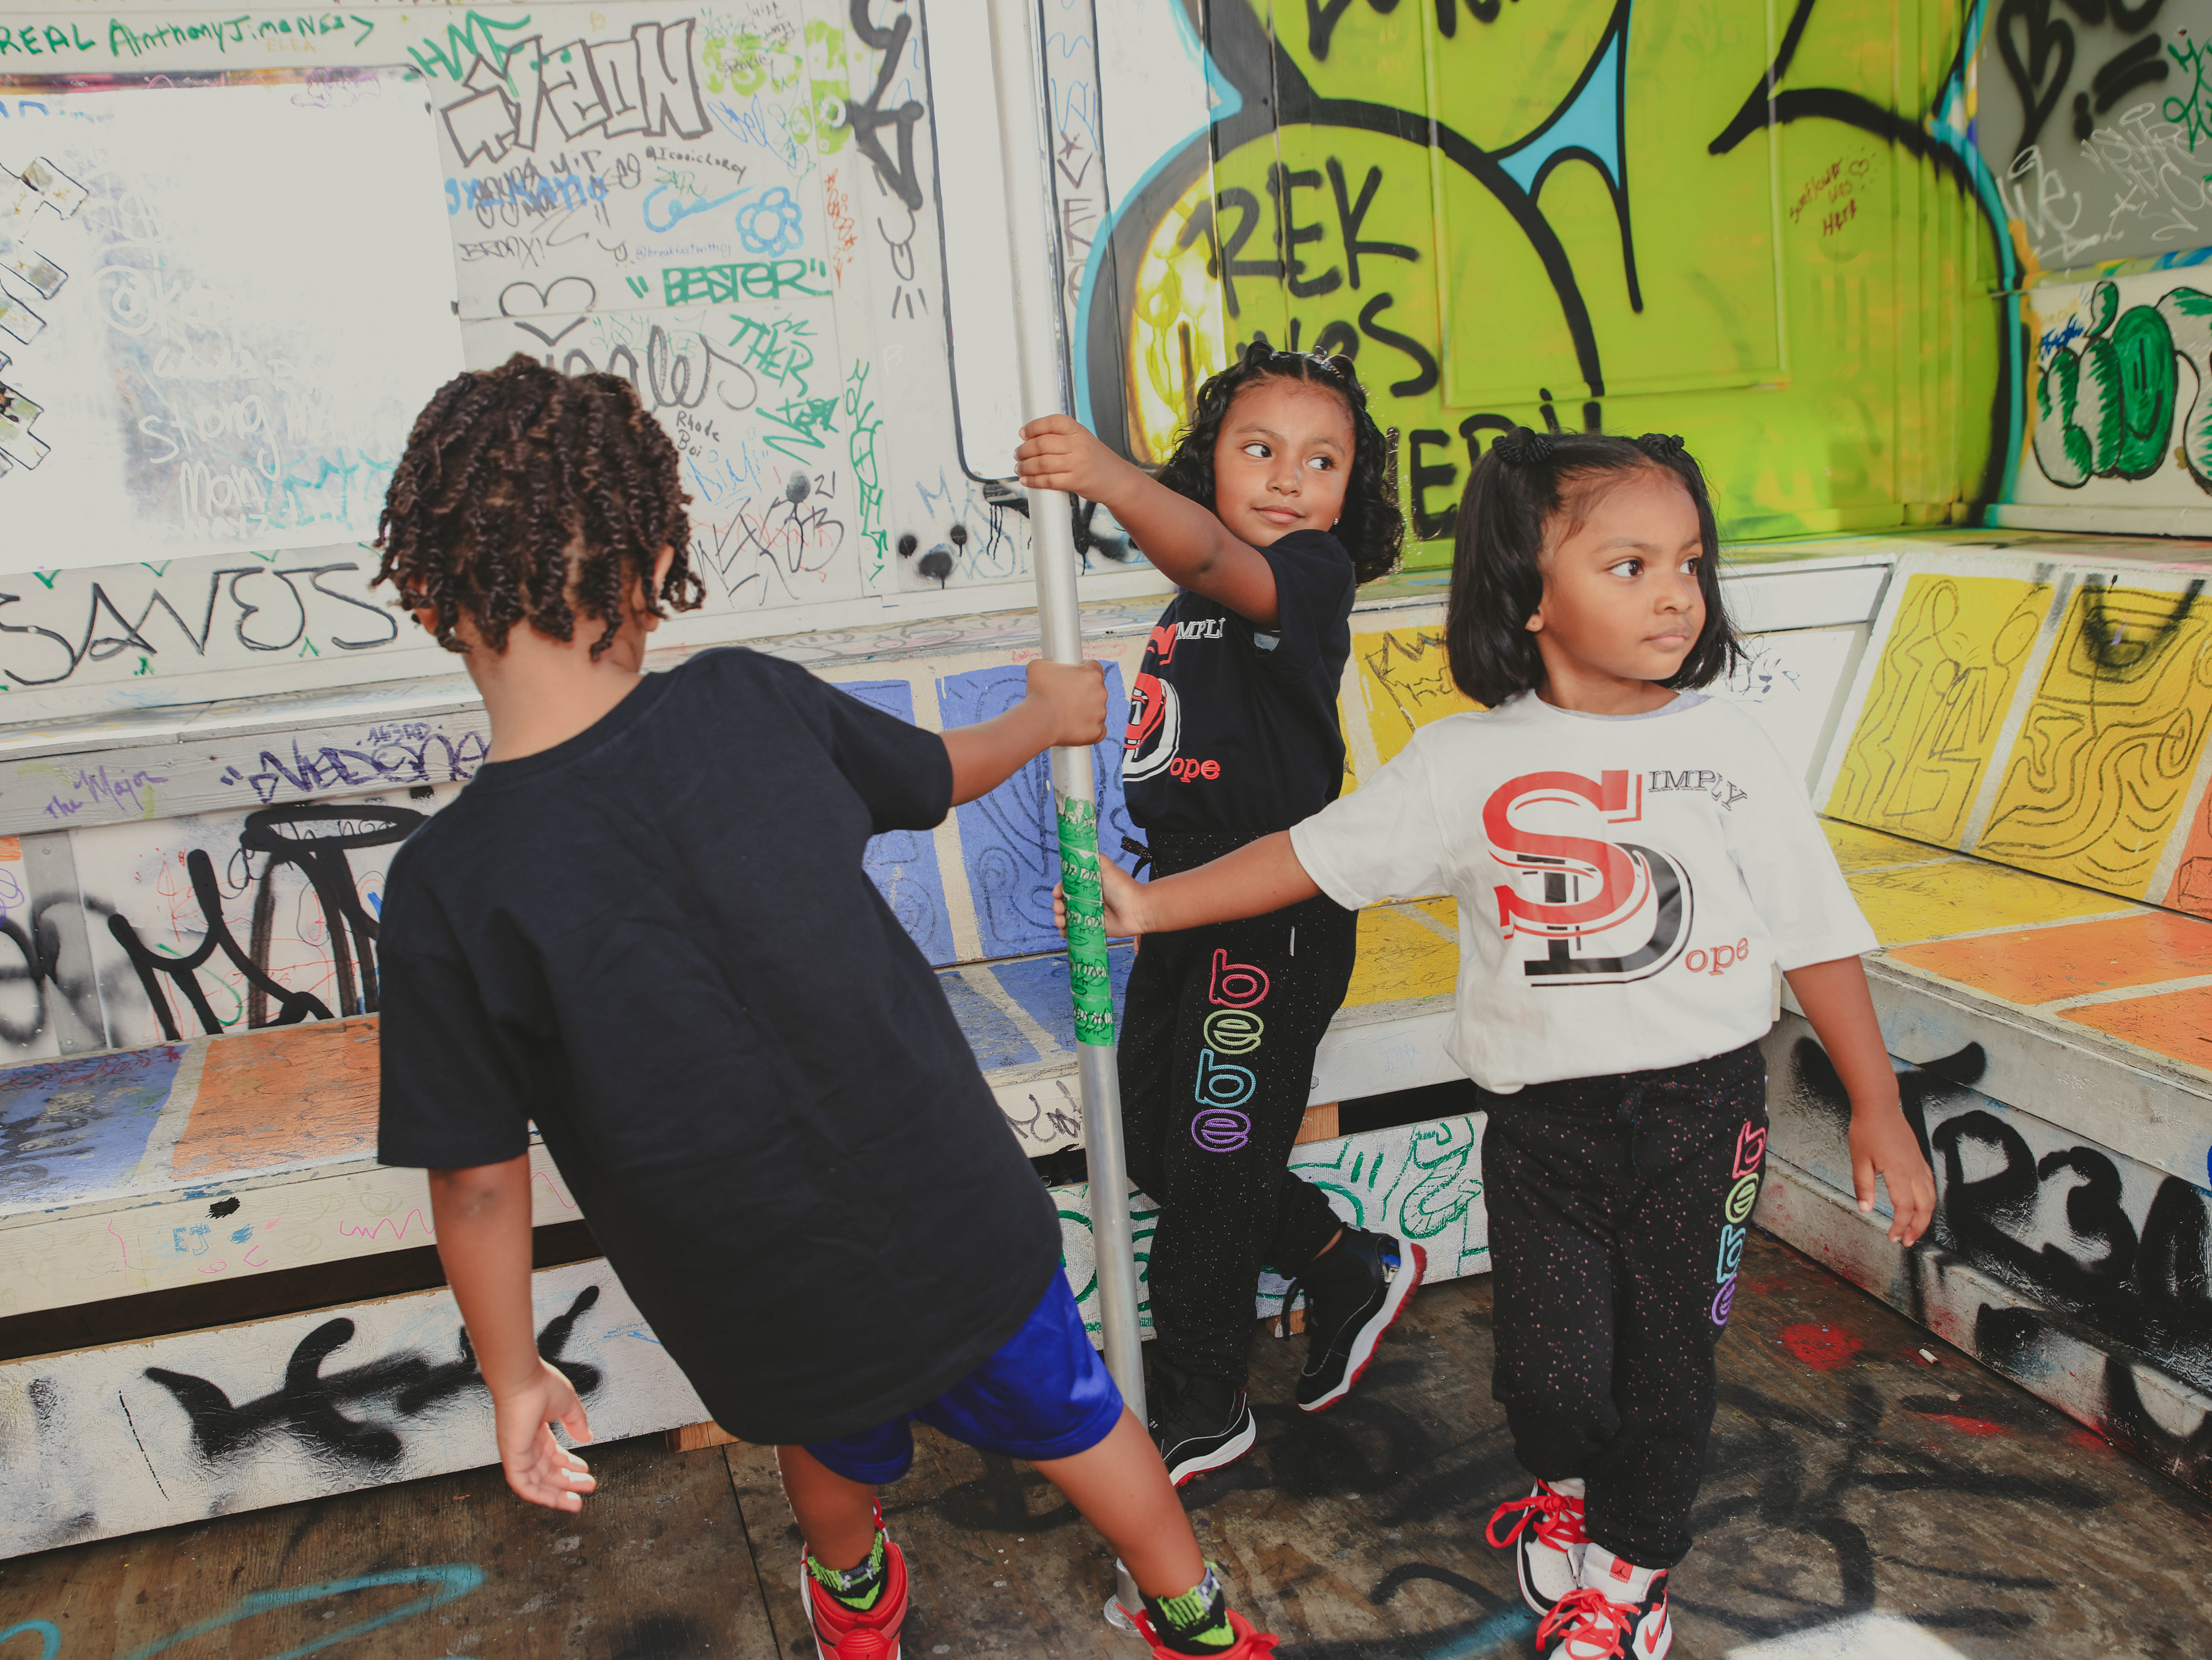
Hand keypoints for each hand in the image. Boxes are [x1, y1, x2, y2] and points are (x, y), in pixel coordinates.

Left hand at [493, 1359, 596, 1511]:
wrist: (523, 1379)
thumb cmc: (540, 1384)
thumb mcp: (567, 1405)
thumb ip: (577, 1423)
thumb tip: (587, 1437)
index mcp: (537, 1430)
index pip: (553, 1455)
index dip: (570, 1465)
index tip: (586, 1471)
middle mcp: (526, 1443)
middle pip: (547, 1471)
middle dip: (568, 1482)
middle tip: (586, 1488)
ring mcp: (518, 1452)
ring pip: (536, 1483)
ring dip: (557, 1494)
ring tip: (576, 1502)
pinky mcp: (512, 1458)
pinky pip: (522, 1485)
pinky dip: (539, 1495)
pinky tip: (556, 1500)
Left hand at [1015, 415, 1132, 502]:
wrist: (1117, 480)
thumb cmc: (1095, 460)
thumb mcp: (1083, 440)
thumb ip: (1061, 437)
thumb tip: (1029, 439)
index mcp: (1079, 430)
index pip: (1052, 422)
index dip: (1033, 427)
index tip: (1022, 433)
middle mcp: (1078, 445)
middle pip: (1042, 444)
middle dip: (1024, 450)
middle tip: (1018, 454)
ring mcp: (1078, 463)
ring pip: (1042, 463)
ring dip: (1025, 466)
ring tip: (1019, 467)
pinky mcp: (1076, 481)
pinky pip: (1048, 481)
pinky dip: (1033, 481)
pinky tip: (1026, 480)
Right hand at [1024, 657, 1108, 747]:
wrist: (1039, 720)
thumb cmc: (1039, 691)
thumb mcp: (1038, 667)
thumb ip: (1047, 664)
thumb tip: (1044, 668)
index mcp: (1092, 674)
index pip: (1094, 668)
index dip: (1083, 672)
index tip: (1073, 678)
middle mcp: (1101, 692)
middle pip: (1096, 690)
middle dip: (1084, 693)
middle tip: (1066, 698)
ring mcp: (1101, 713)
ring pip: (1096, 711)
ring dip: (1086, 712)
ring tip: (1066, 715)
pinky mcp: (1097, 732)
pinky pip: (1097, 730)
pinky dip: (1088, 730)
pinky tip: (1077, 728)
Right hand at [1054, 857, 1145, 937]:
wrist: (1137, 909)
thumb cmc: (1123, 887)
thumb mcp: (1106, 866)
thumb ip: (1093, 857)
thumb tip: (1080, 849)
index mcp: (1088, 885)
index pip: (1067, 887)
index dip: (1059, 890)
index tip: (1057, 892)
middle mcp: (1088, 899)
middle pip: (1064, 902)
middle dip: (1057, 905)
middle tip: (1059, 907)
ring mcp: (1090, 914)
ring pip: (1067, 917)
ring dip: (1059, 919)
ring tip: (1061, 920)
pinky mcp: (1093, 928)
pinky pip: (1076, 931)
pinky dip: (1067, 931)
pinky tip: (1065, 930)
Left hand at [1850, 1104, 1935, 1245]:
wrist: (1880, 1106)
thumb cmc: (1867, 1130)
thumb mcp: (1859, 1160)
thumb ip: (1863, 1186)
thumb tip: (1865, 1209)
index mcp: (1899, 1172)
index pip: (1904, 1208)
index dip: (1900, 1226)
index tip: (1893, 1237)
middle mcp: (1914, 1170)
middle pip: (1925, 1207)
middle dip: (1918, 1228)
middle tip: (1907, 1241)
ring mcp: (1919, 1164)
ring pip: (1931, 1197)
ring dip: (1925, 1216)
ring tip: (1914, 1229)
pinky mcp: (1920, 1159)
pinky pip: (1930, 1185)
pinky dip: (1928, 1200)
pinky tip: (1921, 1205)